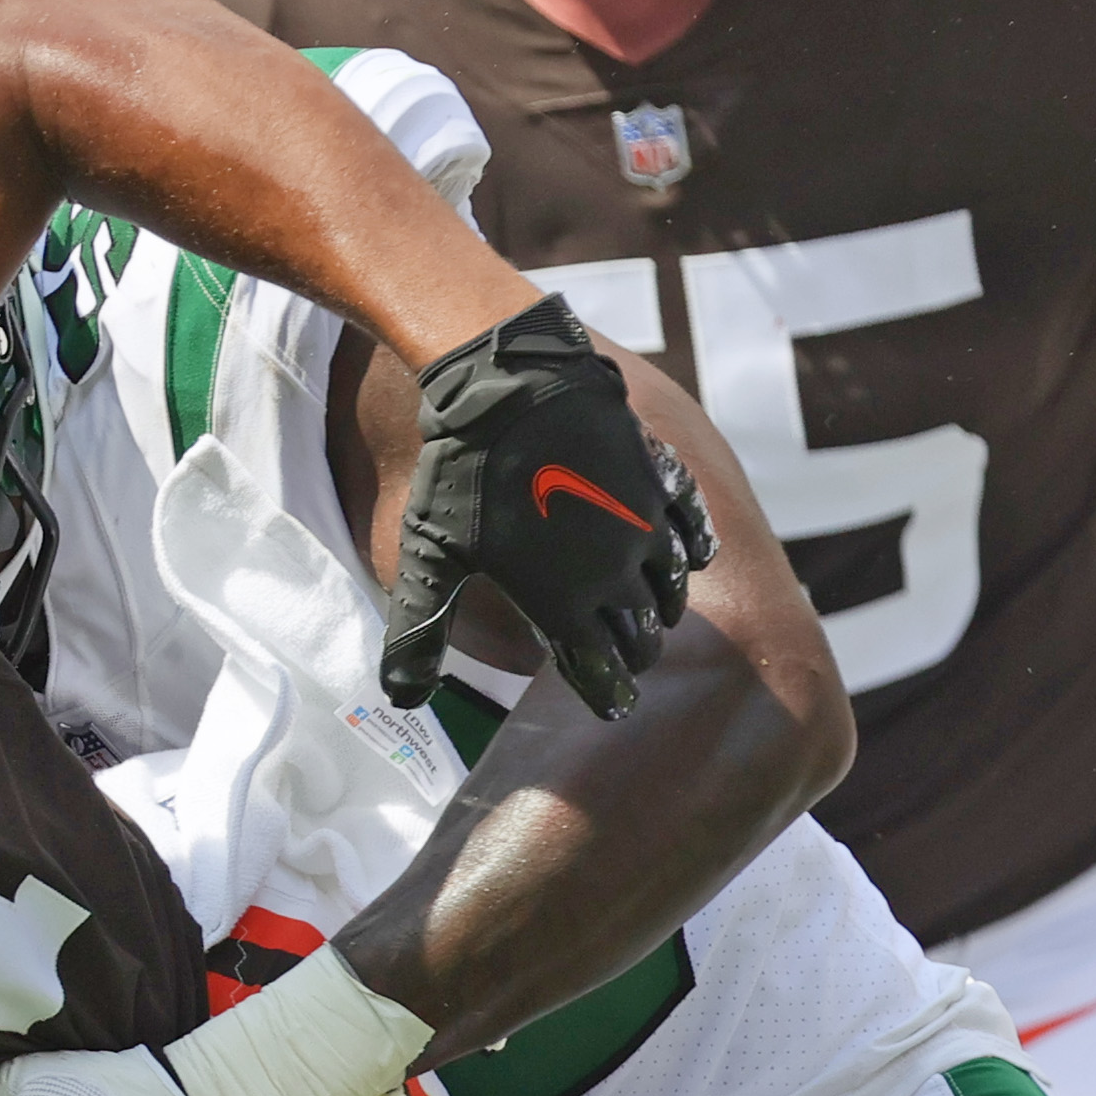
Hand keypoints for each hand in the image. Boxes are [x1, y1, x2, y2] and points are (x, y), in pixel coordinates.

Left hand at [378, 295, 712, 720]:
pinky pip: (690, 523)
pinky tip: (694, 557)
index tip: (616, 708)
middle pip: (641, 632)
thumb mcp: (429, 560)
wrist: (508, 387)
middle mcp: (614, 572)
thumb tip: (401, 700)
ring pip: (670, 586)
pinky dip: (694, 546)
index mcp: (563, 603)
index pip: (600, 667)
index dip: (609, 691)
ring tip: (656, 619)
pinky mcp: (657, 476)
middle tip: (629, 664)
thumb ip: (419, 634)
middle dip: (636, 654)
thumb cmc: (461, 478)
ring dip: (663, 608)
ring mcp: (642, 523)